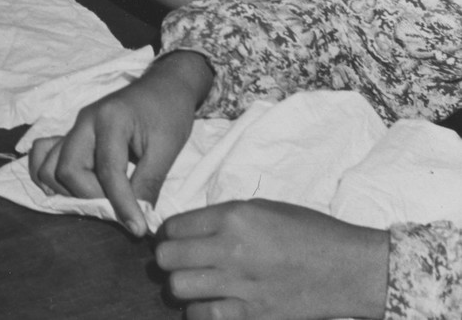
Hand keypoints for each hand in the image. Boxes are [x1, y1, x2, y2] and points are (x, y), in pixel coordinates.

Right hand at [28, 51, 211, 235]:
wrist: (163, 87)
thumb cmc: (168, 113)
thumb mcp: (167, 149)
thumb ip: (149, 184)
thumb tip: (138, 220)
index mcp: (110, 120)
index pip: (107, 171)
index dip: (121, 204)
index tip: (138, 229)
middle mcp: (83, 122)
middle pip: (66, 170)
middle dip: (90, 197)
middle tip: (118, 207)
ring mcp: (74, 128)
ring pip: (48, 166)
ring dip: (68, 191)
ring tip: (99, 199)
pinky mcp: (72, 135)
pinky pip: (43, 156)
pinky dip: (47, 176)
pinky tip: (68, 191)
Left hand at [156, 200, 388, 319]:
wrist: (351, 268)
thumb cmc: (310, 231)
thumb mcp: (263, 209)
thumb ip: (223, 218)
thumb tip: (190, 230)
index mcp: (233, 218)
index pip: (173, 227)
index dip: (169, 233)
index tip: (176, 239)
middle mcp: (231, 250)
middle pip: (167, 258)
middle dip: (168, 259)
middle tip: (180, 262)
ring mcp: (241, 285)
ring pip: (178, 288)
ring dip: (180, 286)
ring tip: (194, 284)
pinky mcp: (253, 314)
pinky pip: (203, 316)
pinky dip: (199, 311)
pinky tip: (209, 304)